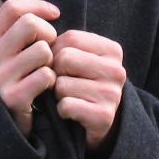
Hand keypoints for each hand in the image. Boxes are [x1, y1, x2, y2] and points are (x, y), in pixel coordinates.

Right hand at [0, 0, 60, 136]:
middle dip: (48, 33)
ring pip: (43, 50)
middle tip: (49, 45)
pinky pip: (46, 76)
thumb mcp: (0, 49)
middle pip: (30, 24)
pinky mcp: (13, 98)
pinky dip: (51, 79)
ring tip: (45, 68)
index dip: (39, 6)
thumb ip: (12, 26)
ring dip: (51, 59)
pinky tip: (43, 86)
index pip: (14, 7)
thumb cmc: (5, 76)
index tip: (54, 14)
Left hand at [52, 30, 125, 151]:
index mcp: (112, 50)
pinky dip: (61, 110)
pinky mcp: (104, 116)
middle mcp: (116, 70)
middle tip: (64, 82)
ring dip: (57, 93)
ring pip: (61, 84)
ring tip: (70, 97)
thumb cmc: (82, 82)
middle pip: (64, 58)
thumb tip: (42, 46)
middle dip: (55, 71)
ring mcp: (112, 94)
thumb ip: (64, 45)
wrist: (99, 121)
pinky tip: (71, 112)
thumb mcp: (80, 57)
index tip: (62, 64)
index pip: (71, 38)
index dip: (56, 50)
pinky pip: (65, 105)